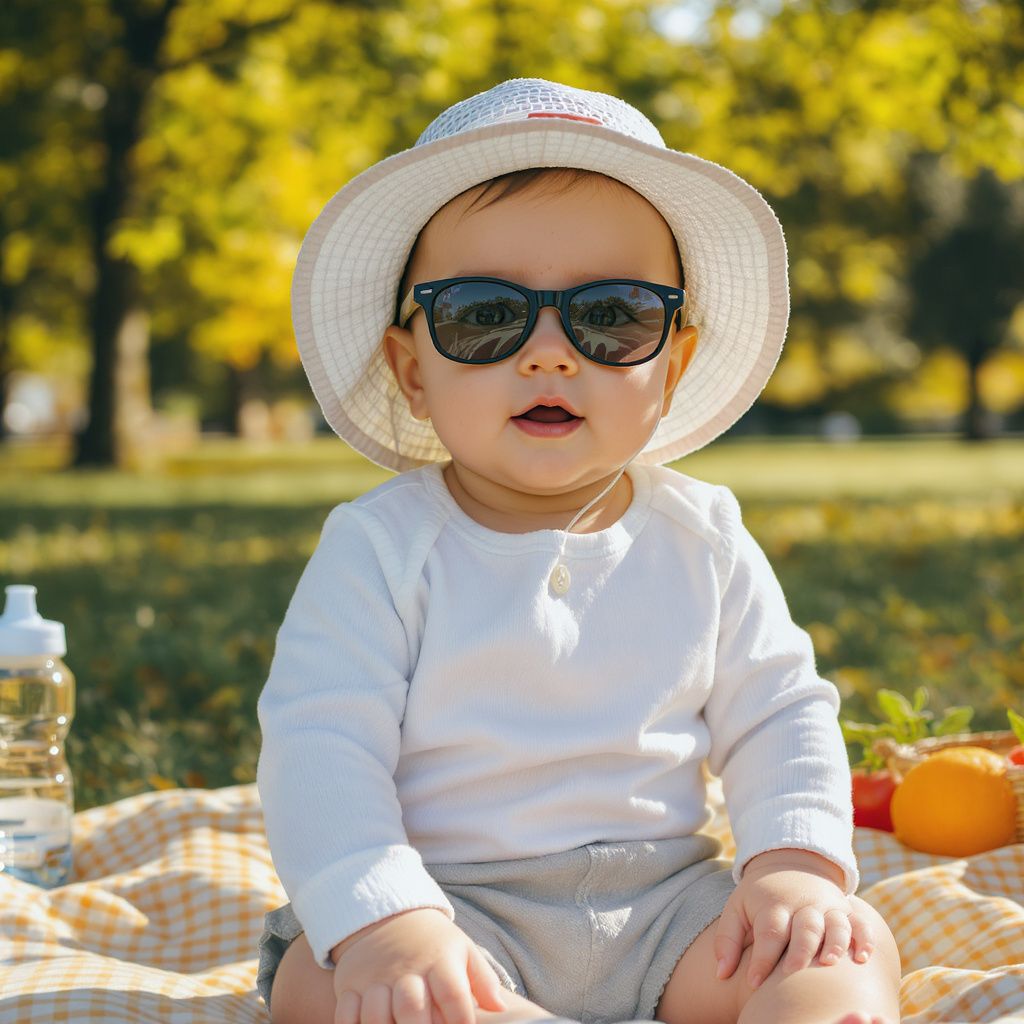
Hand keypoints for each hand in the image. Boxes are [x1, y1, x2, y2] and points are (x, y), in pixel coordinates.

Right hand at [331, 907, 507, 1023]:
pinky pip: (345, 1013)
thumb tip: (501, 1007)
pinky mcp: (351, 983)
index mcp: (439, 960)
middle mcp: (406, 969)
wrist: (387, 914)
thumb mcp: (463, 950)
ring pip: (375, 1013)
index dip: (461, 1019)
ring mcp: (376, 977)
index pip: (453, 993)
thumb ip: (483, 979)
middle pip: (411, 1007)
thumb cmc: (433, 944)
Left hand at [713, 849, 874, 989]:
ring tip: (829, 964)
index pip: (768, 932)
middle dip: (799, 951)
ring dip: (835, 943)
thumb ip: (726, 940)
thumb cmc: (759, 897)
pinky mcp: (845, 910)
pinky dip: (864, 939)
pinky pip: (860, 923)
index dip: (761, 959)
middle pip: (804, 928)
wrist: (790, 862)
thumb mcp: (736, 908)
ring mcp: (827, 906)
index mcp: (773, 904)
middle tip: (791, 974)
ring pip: (835, 925)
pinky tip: (863, 958)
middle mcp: (802, 905)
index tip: (753, 983)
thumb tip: (720, 975)